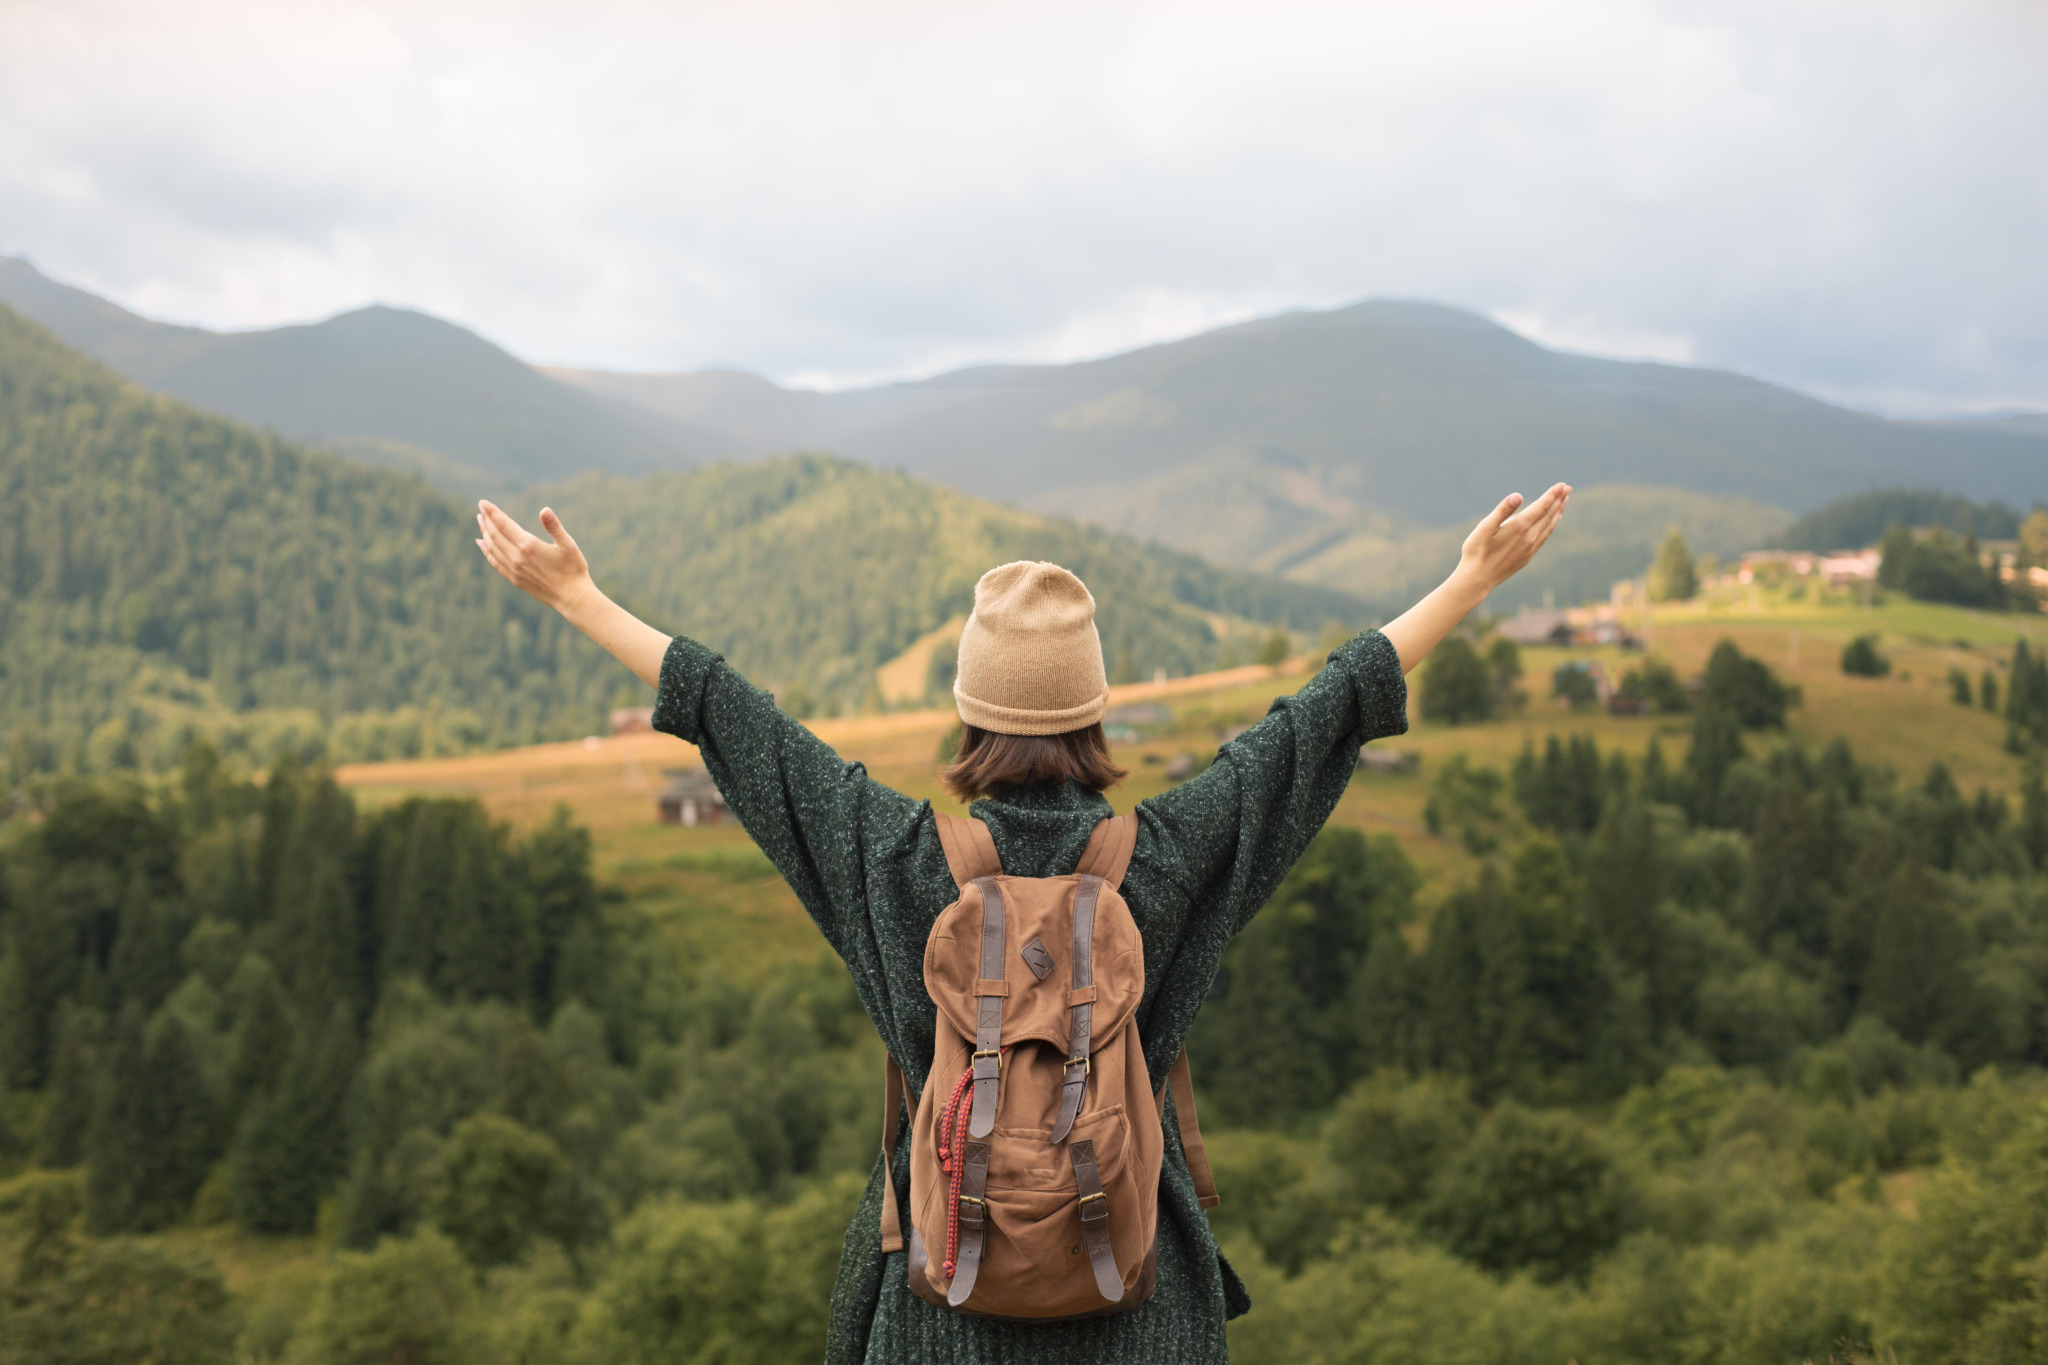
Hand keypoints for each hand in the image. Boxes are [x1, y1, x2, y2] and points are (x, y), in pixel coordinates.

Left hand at [475, 501, 593, 611]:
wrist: (571, 598)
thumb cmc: (573, 569)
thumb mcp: (568, 545)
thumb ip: (554, 526)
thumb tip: (545, 510)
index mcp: (528, 546)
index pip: (504, 524)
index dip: (492, 512)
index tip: (483, 502)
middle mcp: (517, 557)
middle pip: (495, 535)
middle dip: (487, 520)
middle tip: (481, 509)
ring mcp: (514, 569)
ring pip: (493, 548)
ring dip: (485, 533)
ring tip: (481, 522)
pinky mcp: (515, 579)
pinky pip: (495, 562)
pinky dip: (486, 551)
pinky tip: (482, 544)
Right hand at [1456, 483, 1570, 593]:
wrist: (1478, 579)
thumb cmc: (1477, 551)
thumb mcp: (1484, 528)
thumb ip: (1502, 510)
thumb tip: (1518, 496)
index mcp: (1520, 527)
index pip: (1542, 506)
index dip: (1552, 494)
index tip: (1562, 484)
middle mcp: (1530, 537)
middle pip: (1549, 515)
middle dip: (1559, 500)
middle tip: (1568, 488)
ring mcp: (1531, 548)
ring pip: (1549, 526)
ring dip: (1558, 512)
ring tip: (1564, 501)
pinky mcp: (1528, 556)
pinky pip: (1545, 536)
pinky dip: (1551, 525)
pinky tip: (1552, 522)